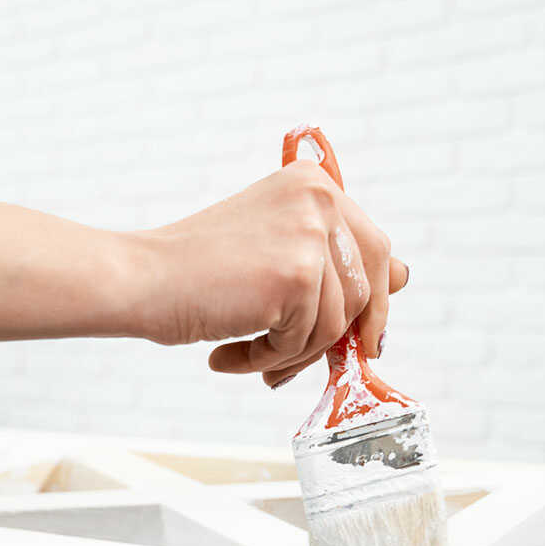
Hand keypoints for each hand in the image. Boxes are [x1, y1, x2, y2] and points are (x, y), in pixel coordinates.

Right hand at [138, 159, 409, 386]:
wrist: (141, 279)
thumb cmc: (197, 271)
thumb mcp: (276, 247)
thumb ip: (334, 257)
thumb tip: (404, 277)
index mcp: (315, 184)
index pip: (375, 249)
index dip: (372, 300)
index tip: (361, 336)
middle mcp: (320, 199)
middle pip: (367, 289)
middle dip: (342, 335)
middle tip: (301, 361)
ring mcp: (310, 236)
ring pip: (336, 324)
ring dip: (293, 353)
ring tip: (247, 354)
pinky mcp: (298, 277)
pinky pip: (306, 342)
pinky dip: (268, 360)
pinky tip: (228, 355)